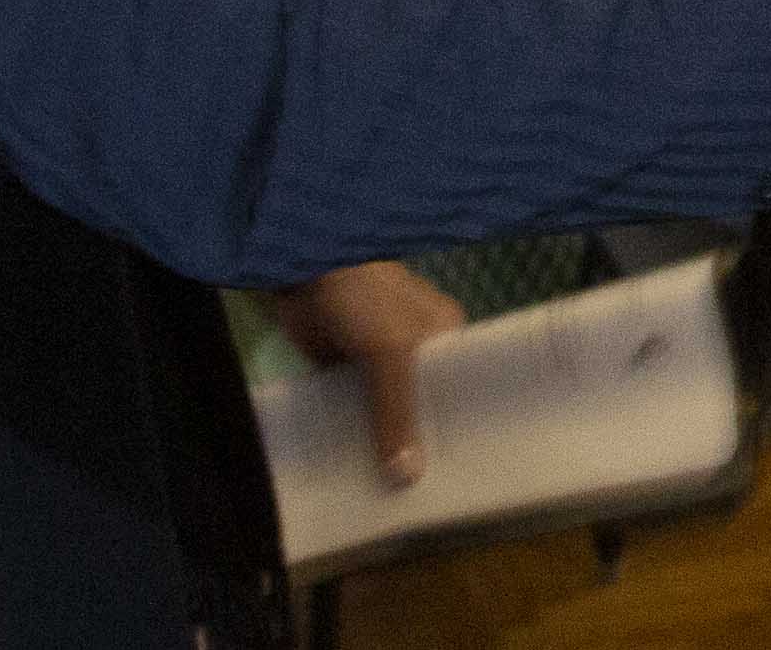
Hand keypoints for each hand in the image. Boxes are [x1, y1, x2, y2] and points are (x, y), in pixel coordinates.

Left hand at [273, 260, 464, 484]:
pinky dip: (354, 438)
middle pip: (424, 409)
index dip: (464, 430)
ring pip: (388, 416)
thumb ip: (398, 411)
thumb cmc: (362, 295)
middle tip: (432, 499)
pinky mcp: (342, 373)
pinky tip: (357, 476)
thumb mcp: (390, 349)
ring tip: (396, 502)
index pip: (463, 390)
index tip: (470, 476)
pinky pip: (355, 414)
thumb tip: (406, 478)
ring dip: (386, 447)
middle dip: (423, 446)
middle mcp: (416, 353)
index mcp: (444, 336)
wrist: (299, 268)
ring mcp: (377, 365)